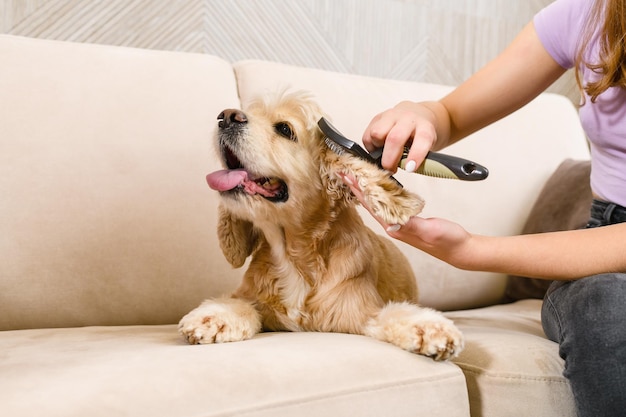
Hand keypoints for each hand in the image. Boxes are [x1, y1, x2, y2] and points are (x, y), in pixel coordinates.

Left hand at [340, 173, 474, 268]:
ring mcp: (400, 225)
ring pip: (378, 204)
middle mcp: (394, 226)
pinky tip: (378, 189)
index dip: (359, 190)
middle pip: (371, 204)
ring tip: (356, 177)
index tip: (347, 176)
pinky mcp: (408, 222)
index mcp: (396, 228)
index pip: (372, 206)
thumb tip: (391, 223)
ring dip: (367, 190)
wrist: (461, 250)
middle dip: (358, 188)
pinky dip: (381, 194)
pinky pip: (389, 205)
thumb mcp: (430, 230)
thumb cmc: (448, 241)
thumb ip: (411, 226)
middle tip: (344, 172)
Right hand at [362, 101, 438, 172]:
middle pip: (395, 138)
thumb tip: (404, 170)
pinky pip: (367, 136)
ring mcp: (391, 116)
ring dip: (378, 149)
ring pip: (377, 134)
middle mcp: (407, 119)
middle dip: (390, 159)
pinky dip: (370, 147)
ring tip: (384, 154)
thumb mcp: (426, 146)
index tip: (410, 168)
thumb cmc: (419, 135)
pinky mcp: (377, 118)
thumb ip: (416, 158)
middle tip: (390, 169)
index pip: (422, 139)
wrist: (416, 114)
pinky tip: (379, 148)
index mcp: (424, 126)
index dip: (416, 155)